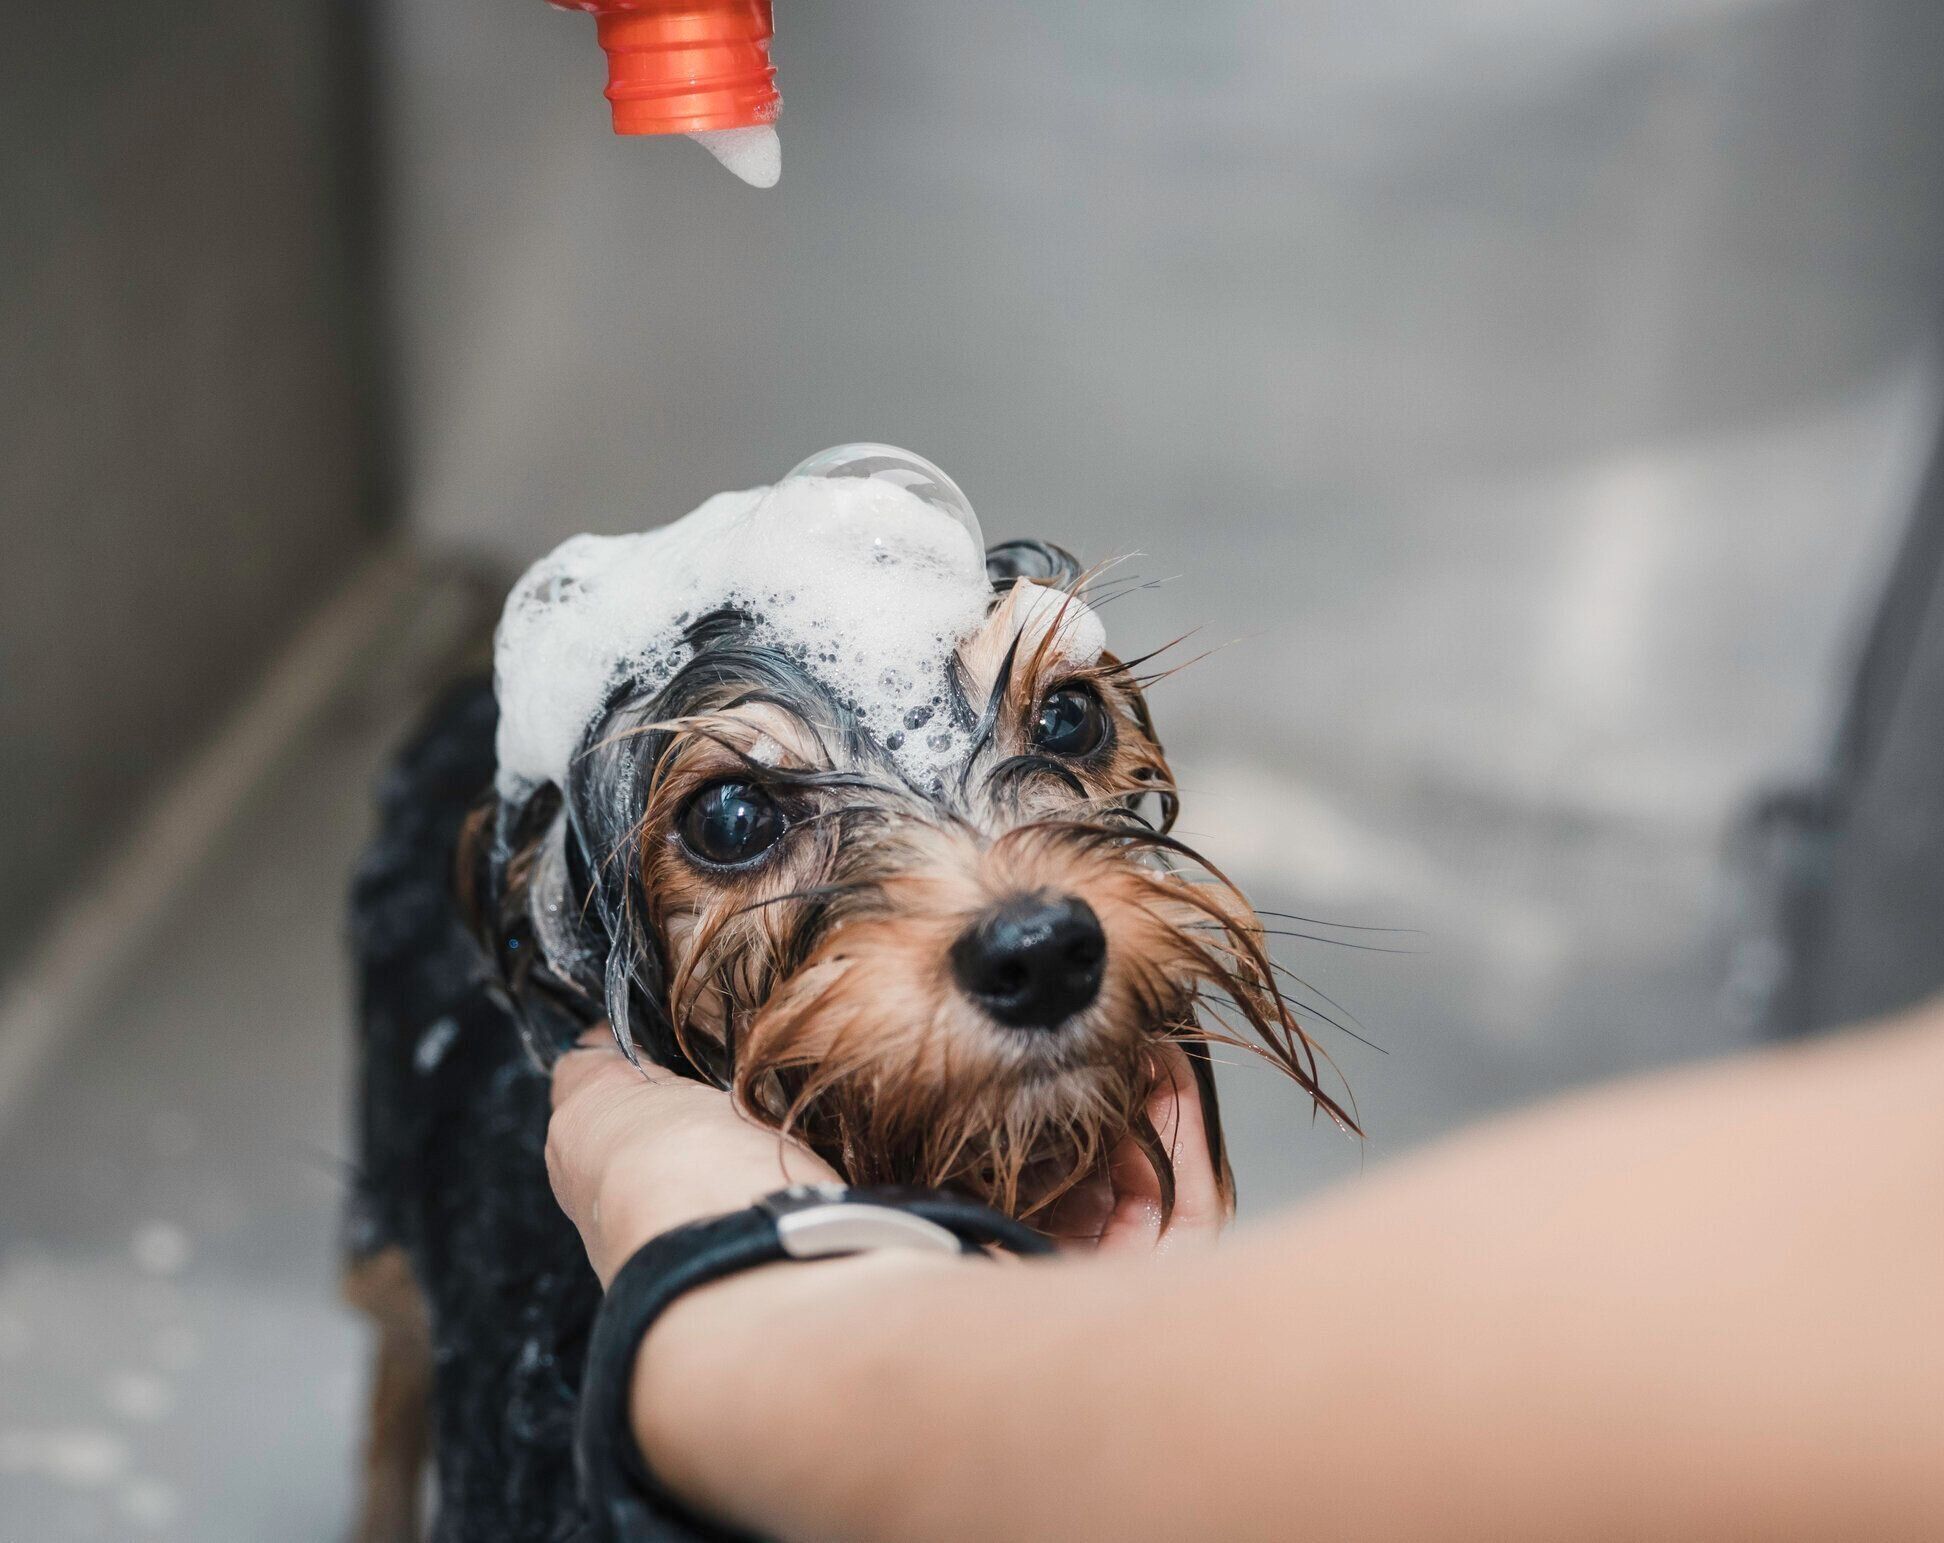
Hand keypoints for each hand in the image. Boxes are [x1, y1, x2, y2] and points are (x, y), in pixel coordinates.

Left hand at [547, 1029, 1225, 1283]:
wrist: (777, 1297)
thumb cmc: (697, 1212)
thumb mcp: (616, 1125)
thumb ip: (613, 1080)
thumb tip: (589, 1038)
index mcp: (834, 1223)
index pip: (910, 1141)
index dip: (947, 1060)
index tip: (962, 985)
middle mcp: (929, 1262)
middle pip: (1017, 1157)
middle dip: (1044, 1070)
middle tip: (1055, 990)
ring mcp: (1025, 1292)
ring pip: (1102, 1178)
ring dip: (1113, 1087)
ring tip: (1114, 1002)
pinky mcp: (1103, 1306)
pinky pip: (1171, 1209)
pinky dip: (1173, 1130)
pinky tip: (1161, 1058)